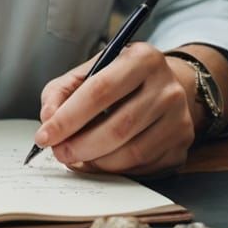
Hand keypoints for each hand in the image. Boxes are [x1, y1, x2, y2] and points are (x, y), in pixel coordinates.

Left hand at [34, 42, 197, 176]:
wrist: (164, 87)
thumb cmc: (120, 80)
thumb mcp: (90, 71)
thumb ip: (62, 91)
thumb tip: (48, 118)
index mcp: (142, 58)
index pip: (100, 90)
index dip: (68, 117)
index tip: (45, 135)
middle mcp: (167, 88)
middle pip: (118, 126)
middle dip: (81, 145)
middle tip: (59, 153)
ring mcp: (179, 119)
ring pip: (132, 152)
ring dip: (97, 162)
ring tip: (76, 158)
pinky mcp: (182, 146)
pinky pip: (144, 166)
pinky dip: (115, 169)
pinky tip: (99, 162)